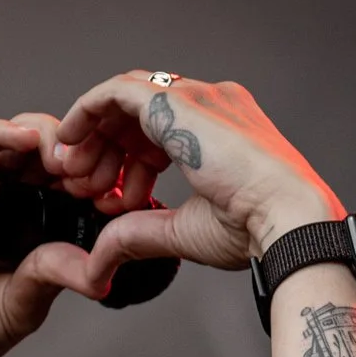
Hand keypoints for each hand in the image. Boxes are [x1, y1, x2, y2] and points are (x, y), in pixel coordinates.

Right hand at [0, 113, 156, 356]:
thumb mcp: (24, 304)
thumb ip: (57, 272)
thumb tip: (104, 264)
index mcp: (31, 231)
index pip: (65, 187)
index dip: (90, 176)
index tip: (112, 183)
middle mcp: (2, 206)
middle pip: (39, 156)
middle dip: (67, 150)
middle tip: (85, 163)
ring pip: (7, 144)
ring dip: (36, 136)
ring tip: (57, 150)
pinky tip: (19, 137)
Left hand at [41, 74, 343, 292]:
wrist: (286, 217)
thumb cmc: (256, 229)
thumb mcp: (184, 233)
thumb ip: (139, 236)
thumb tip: (99, 263)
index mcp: (222, 131)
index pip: (162, 133)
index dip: (128, 165)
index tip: (111, 200)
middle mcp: (210, 104)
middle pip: (140, 113)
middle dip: (106, 150)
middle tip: (83, 187)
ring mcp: (195, 97)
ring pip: (124, 100)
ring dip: (93, 137)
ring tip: (75, 175)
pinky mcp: (176, 101)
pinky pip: (115, 92)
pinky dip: (86, 113)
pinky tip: (69, 141)